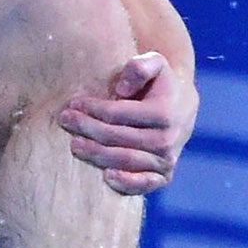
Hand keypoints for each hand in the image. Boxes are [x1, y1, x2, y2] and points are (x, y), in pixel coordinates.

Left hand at [57, 51, 197, 195]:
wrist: (182, 108)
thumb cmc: (160, 83)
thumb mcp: (155, 63)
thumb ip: (140, 67)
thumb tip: (121, 90)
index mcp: (164, 113)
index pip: (118, 114)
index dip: (93, 109)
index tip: (73, 104)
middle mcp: (167, 139)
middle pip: (116, 138)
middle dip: (87, 129)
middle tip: (65, 120)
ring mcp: (166, 160)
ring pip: (124, 160)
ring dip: (96, 154)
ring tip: (74, 145)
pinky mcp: (164, 175)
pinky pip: (144, 184)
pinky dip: (126, 183)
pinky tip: (106, 176)